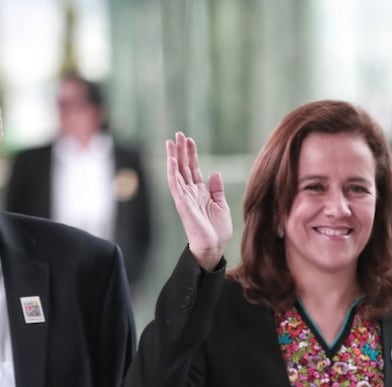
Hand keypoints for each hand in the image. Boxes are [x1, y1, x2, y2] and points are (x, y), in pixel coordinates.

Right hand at [166, 132, 232, 270]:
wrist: (214, 247)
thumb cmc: (217, 231)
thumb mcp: (221, 205)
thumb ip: (217, 189)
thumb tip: (214, 172)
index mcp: (200, 193)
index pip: (193, 169)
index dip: (191, 154)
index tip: (189, 140)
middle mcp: (190, 193)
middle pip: (183, 167)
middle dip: (180, 151)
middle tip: (178, 134)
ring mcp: (185, 198)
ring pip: (177, 173)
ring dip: (173, 157)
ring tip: (171, 141)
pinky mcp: (182, 204)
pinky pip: (175, 185)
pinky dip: (172, 172)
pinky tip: (170, 159)